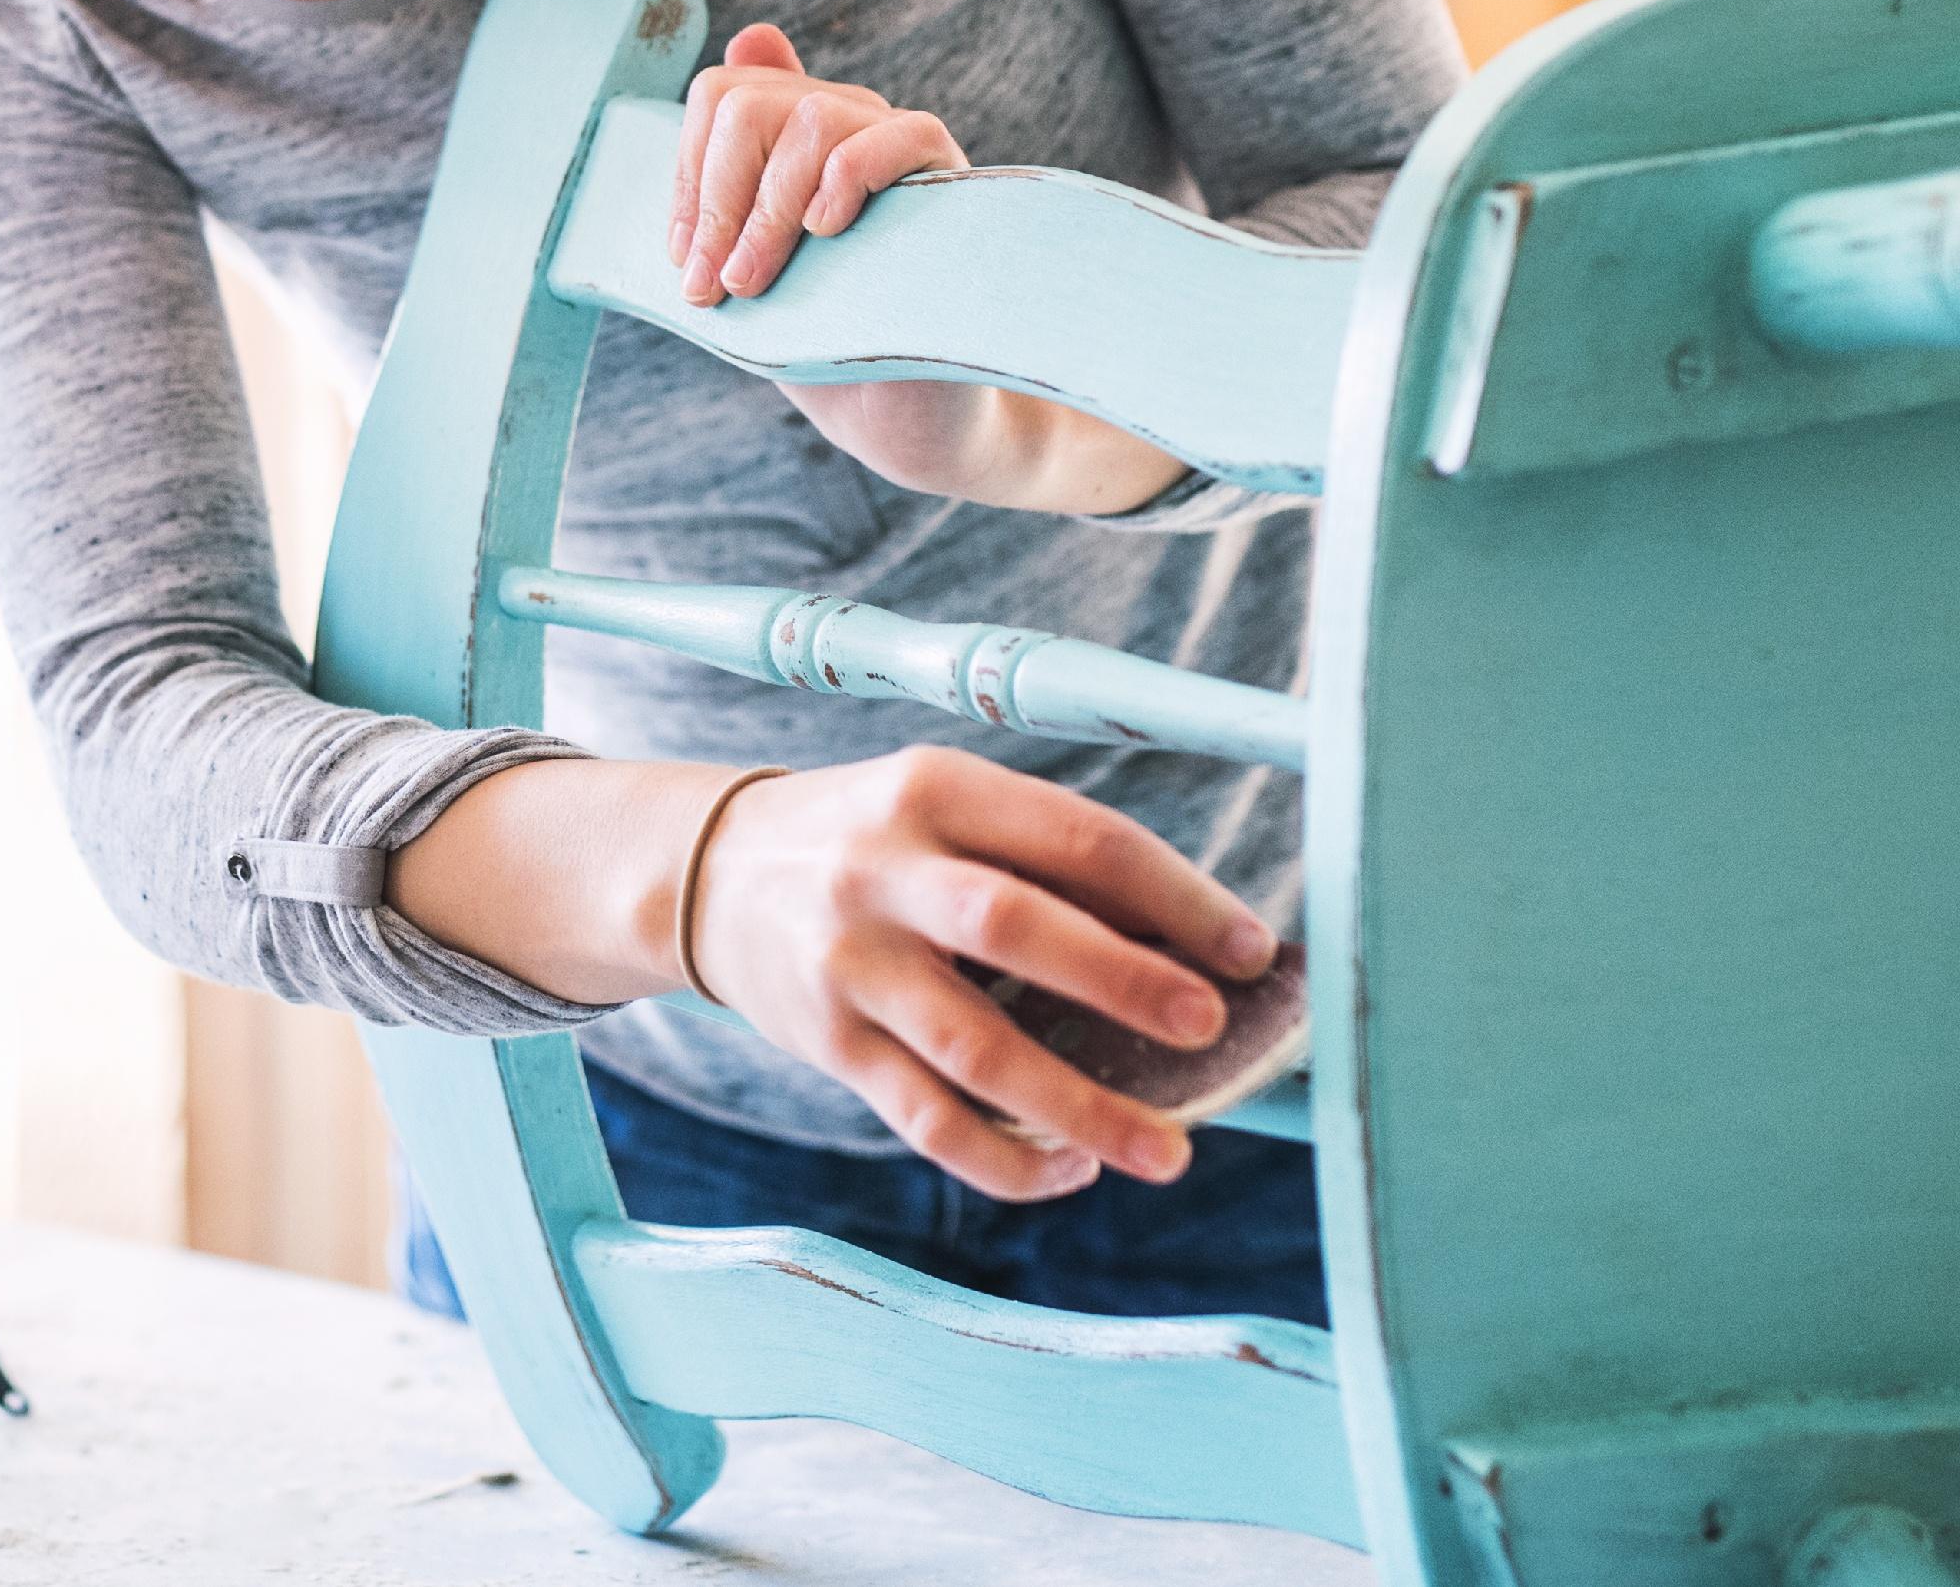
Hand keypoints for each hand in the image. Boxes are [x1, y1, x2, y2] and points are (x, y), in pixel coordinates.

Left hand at [664, 26, 1184, 512]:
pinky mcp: (950, 180)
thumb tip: (699, 93)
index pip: (721, 96)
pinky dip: (849, 174)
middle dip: (716, 200)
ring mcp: (897, 147)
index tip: (683, 256)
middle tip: (713, 285)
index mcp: (790, 137)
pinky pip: (903, 134)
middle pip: (752, 103)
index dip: (688, 172)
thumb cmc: (826, 338)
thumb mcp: (750, 264)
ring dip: (768, 208)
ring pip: (814, 118)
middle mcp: (844, 124)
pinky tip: (827, 230)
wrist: (907, 413)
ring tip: (755, 281)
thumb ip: (720, 192)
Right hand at [686, 748, 1274, 1200]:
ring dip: (1079, 1106)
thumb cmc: (872, 842)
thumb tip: (1194, 946)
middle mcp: (885, 870)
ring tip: (1167, 1153)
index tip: (1252, 949)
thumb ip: (1045, 862)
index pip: (1077, 837)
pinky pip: (926, 1118)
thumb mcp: (942, 807)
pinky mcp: (827, 1044)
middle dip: (1123, 981)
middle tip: (1210, 1028)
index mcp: (937, 789)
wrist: (707, 874)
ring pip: (974, 1047)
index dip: (1175, 896)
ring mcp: (850, 962)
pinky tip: (1068, 1169)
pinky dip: (1004, 1158)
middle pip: (1015, 927)